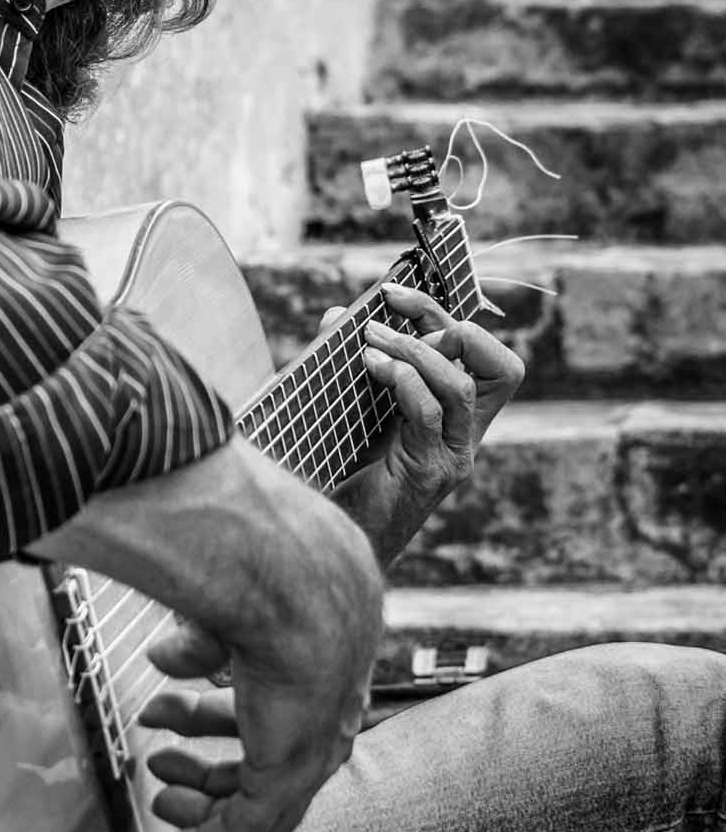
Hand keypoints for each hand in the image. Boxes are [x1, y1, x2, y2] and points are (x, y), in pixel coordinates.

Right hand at [30, 438, 382, 831]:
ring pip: (261, 795)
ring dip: (204, 797)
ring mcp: (314, 741)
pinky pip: (245, 829)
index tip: (174, 707)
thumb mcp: (229, 598)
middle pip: (269, 746)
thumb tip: (166, 656)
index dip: (222, 704)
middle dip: (211, 755)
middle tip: (164, 758)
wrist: (294, 578)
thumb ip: (202, 638)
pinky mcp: (289, 772)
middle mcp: (329, 701)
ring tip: (161, 795)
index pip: (277, 691)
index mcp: (325, 647)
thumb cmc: (266, 558)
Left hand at [329, 281, 522, 566]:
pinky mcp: (433, 472)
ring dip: (416, 350)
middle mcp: (466, 433)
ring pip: (464, 386)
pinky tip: (370, 367)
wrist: (332, 540)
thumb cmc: (340, 473)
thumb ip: (349, 362)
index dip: (446, 313)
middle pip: (500, 366)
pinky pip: (431, 412)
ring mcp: (454, 455)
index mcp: (455, 414)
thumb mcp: (349, 406)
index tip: (395, 292)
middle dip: (445, 325)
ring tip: (371, 340)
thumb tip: (336, 315)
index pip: (481, 353)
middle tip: (390, 315)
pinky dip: (403, 380)